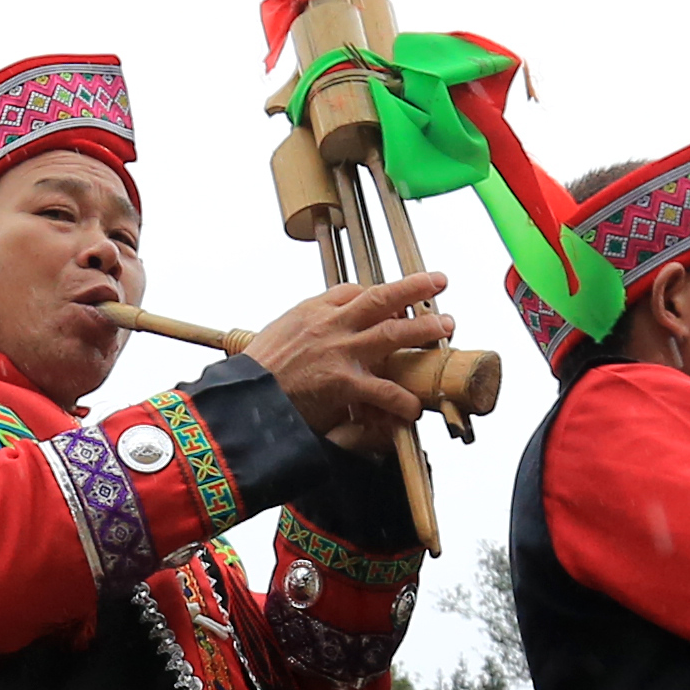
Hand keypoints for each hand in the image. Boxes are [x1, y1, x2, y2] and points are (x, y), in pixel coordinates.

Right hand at [247, 272, 449, 451]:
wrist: (243, 399)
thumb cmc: (256, 372)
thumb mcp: (278, 334)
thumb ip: (304, 328)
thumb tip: (318, 334)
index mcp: (313, 311)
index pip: (353, 291)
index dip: (379, 293)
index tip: (395, 298)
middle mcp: (331, 325)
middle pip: (381, 298)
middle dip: (414, 288)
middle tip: (439, 282)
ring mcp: (340, 353)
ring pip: (392, 334)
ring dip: (423, 330)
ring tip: (446, 327)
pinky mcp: (344, 384)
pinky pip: (384, 390)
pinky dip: (402, 400)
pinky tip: (413, 407)